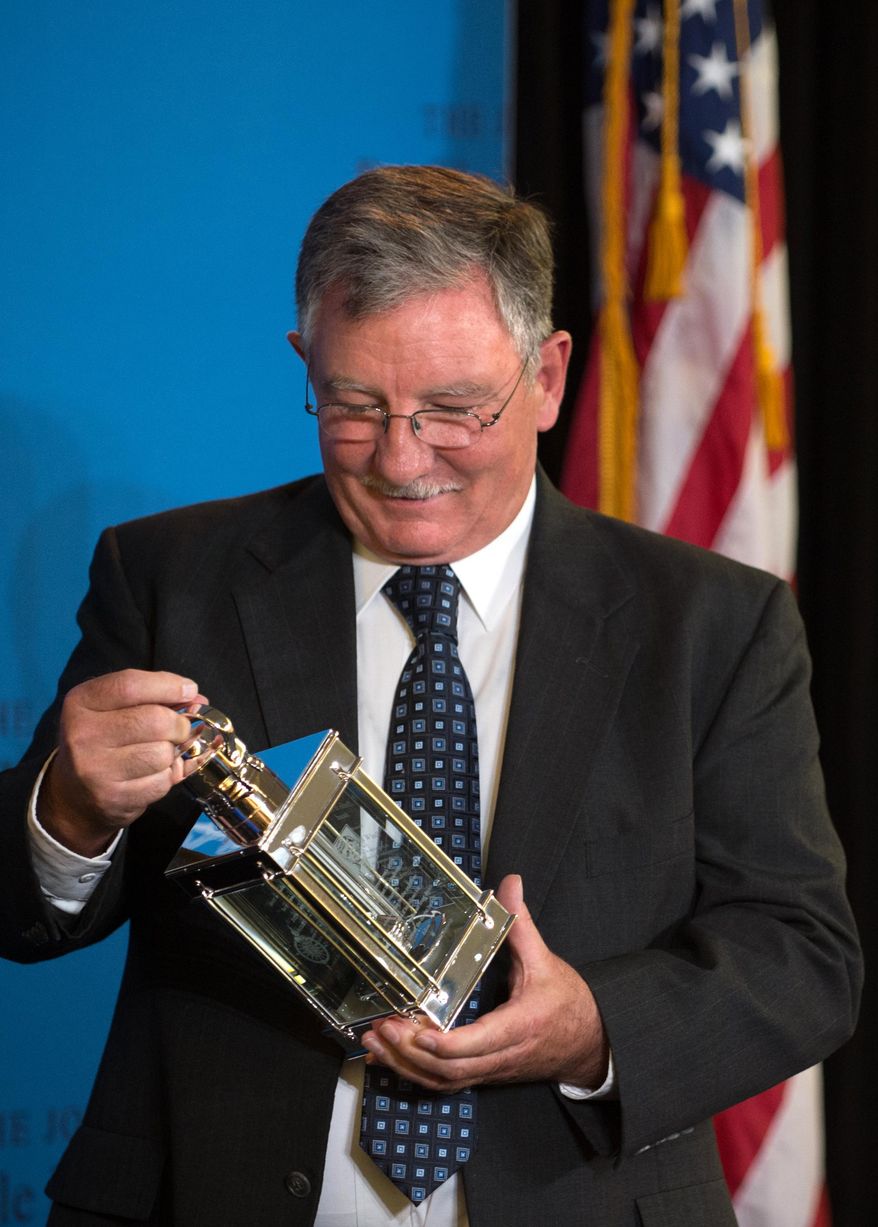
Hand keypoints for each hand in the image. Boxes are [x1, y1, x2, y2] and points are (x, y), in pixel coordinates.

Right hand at [40, 669, 207, 855]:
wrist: (74, 796)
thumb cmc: (102, 741)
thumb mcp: (114, 709)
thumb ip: (153, 697)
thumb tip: (198, 700)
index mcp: (82, 702)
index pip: (130, 685)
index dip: (169, 686)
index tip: (190, 690)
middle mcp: (83, 734)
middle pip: (155, 720)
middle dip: (179, 724)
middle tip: (180, 729)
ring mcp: (96, 769)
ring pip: (162, 753)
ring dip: (172, 753)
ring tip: (159, 753)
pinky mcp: (113, 798)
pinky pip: (162, 782)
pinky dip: (166, 777)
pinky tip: (151, 774)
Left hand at [360, 874, 608, 1092]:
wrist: (591, 1044)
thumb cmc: (569, 1004)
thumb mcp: (546, 961)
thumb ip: (521, 924)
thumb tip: (510, 884)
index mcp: (518, 1027)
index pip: (476, 1044)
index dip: (443, 1043)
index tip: (416, 1029)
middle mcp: (502, 1055)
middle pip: (451, 1069)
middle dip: (411, 1053)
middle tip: (381, 1029)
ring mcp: (492, 1070)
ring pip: (444, 1081)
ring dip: (406, 1066)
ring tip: (374, 1044)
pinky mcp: (485, 1075)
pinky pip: (446, 1083)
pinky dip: (415, 1074)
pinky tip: (389, 1060)